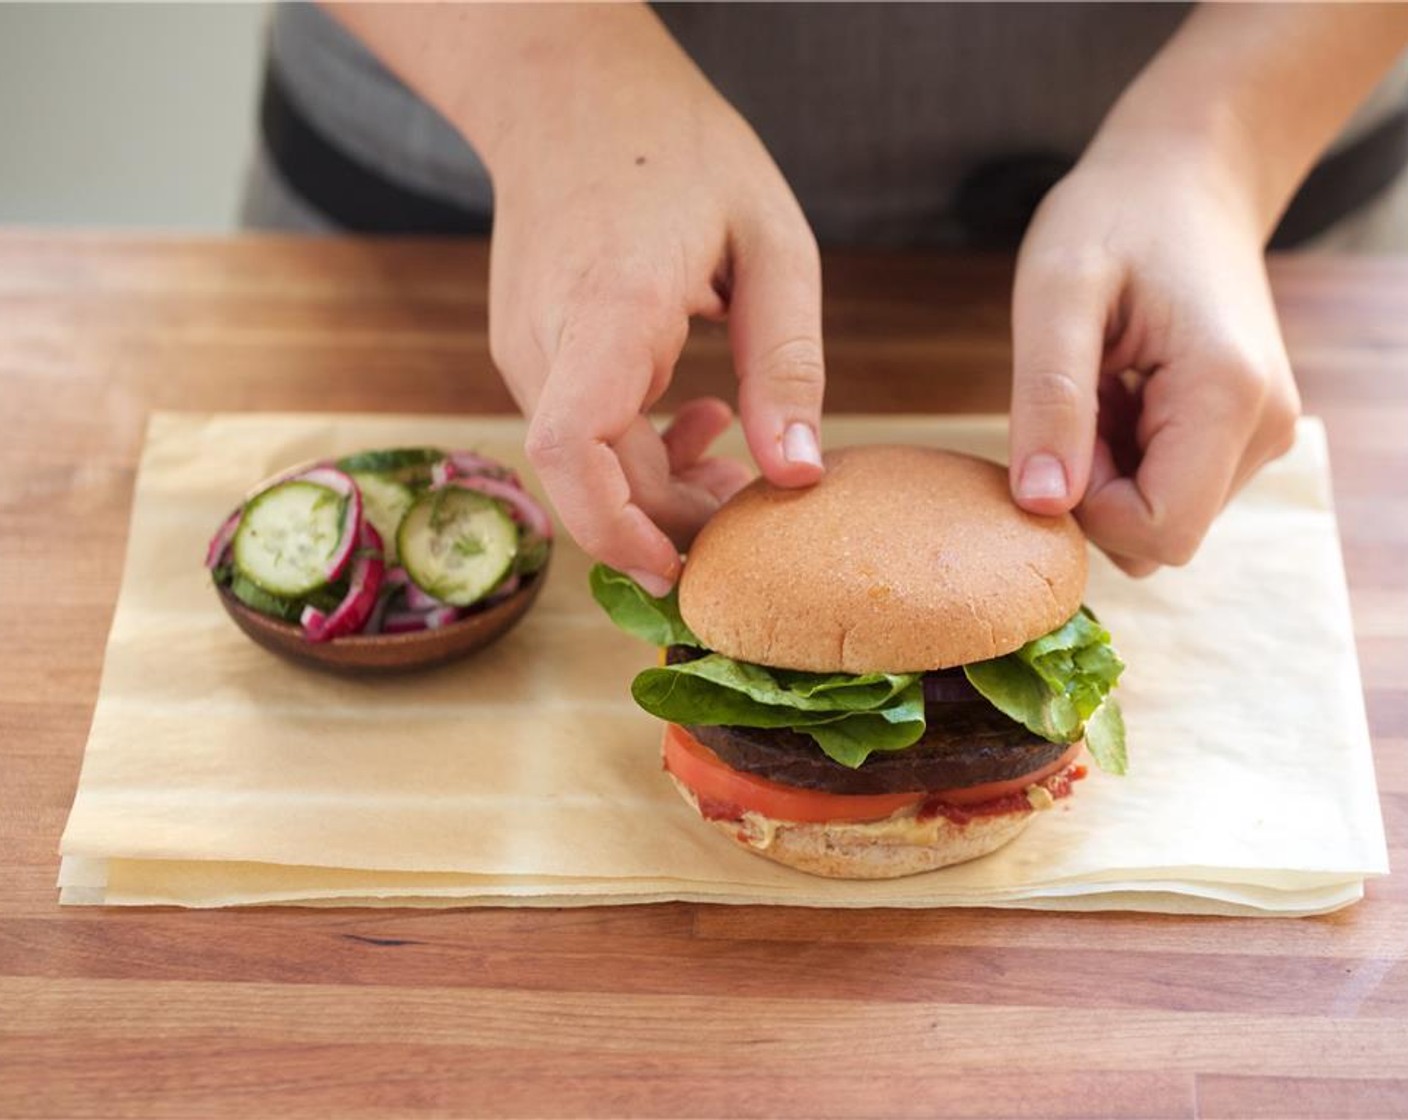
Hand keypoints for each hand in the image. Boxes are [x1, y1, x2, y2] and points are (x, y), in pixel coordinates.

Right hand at [485, 13, 824, 595]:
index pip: (572, 446)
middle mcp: (548, 340)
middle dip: (674, 521)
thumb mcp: (770, 242)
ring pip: (588, 466)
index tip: (677, 569)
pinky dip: (641, 451)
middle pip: (593, 479)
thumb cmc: (678, 150)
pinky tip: (702, 417)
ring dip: (663, 487)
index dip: (616, 527)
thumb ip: (787, 363)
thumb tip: (801, 477)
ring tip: (737, 458)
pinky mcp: (533, 353)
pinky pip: (582, 432)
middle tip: (755, 514)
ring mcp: (528, 350)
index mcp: (610, 307)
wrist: (568, 91)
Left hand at [1007, 137, 1299, 575]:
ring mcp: (1262, 436)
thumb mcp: (1057, 293)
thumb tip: (1041, 505)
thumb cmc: (1115, 218)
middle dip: (1093, 490)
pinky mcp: (1244, 434)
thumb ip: (1048, 401)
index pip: (1155, 531)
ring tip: (1100, 385)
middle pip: (1158, 535)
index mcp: (1229, 396)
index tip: (1060, 426)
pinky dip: (1126, 458)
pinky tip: (1119, 392)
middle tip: (1075, 397)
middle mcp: (1265, 429)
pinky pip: (1169, 488)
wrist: (1185, 177)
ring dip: (1106, 473)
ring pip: (1160, 518)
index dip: (1084, 504)